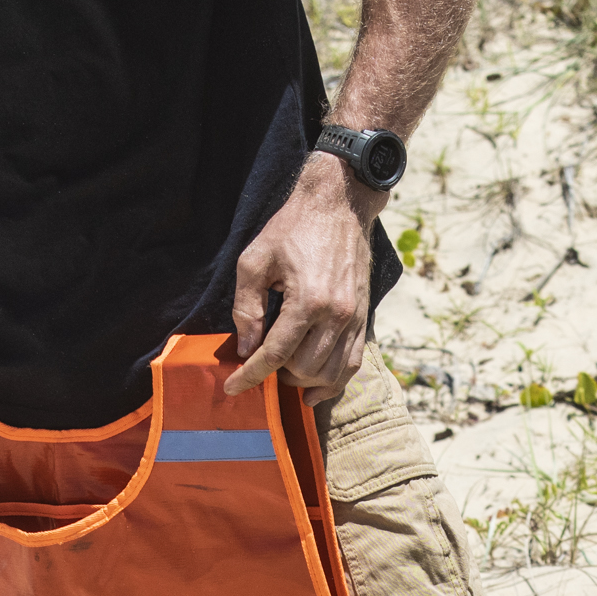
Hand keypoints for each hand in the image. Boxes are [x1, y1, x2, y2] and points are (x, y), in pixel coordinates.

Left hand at [226, 154, 380, 401]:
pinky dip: (334, 382)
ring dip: (303, 382)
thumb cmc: (293, 228)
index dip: (250, 375)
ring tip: (283, 375)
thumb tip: (246, 348)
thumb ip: (246, 307)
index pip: (275, 353)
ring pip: (330, 373)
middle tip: (259, 364)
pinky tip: (315, 390)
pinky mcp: (363, 318)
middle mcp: (336, 315)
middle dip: (277, 375)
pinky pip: (352, 364)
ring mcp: (354, 319)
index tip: (232, 387)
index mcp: (308, 301)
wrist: (339, 205)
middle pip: (303, 368)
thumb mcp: (255, 260)